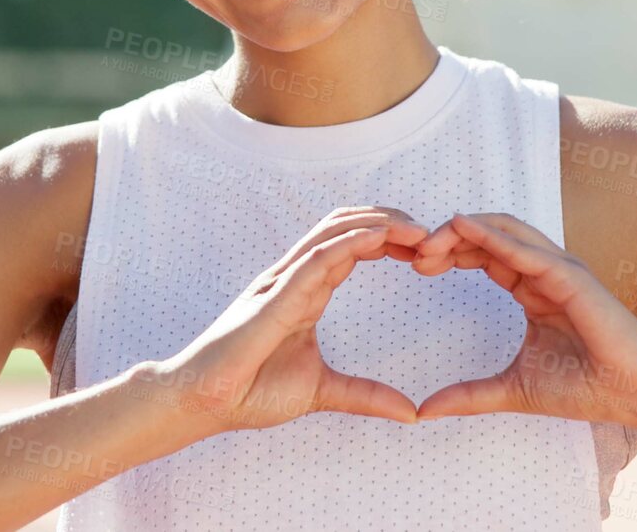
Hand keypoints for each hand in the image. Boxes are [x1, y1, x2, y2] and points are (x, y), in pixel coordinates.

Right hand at [144, 206, 428, 434]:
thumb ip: (365, 395)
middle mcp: (295, 277)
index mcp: (307, 291)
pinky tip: (378, 238)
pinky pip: (314, 260)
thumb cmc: (251, 391)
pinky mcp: (274, 297)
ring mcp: (282, 282)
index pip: (353, 247)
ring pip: (333, 232)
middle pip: (346, 227)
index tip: (428, 251)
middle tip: (432, 233)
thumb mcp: (323, 392)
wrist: (204, 402)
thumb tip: (410, 413)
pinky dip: (349, 243)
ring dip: (377, 225)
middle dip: (391, 222)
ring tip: (417, 229)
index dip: (390, 241)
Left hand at [409, 212, 636, 430]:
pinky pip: (527, 250)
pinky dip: (494, 237)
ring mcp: (560, 270)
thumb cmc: (586, 388)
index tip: (415, 265)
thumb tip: (424, 411)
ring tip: (430, 239)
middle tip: (412, 252)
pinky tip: (464, 230)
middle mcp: (544, 272)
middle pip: (488, 237)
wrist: (635, 395)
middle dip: (448, 239)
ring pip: (506, 231)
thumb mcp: (512, 389)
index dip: (449, 253)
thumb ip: (468, 395)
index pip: (483, 256)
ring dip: (465, 231)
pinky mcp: (572, 277)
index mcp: (531, 291)